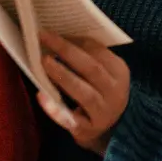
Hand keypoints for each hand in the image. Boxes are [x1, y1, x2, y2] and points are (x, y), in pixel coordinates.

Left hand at [37, 30, 129, 156]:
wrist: (114, 131)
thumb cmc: (103, 94)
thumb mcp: (106, 74)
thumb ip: (91, 58)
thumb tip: (63, 35)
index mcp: (119, 72)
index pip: (99, 51)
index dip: (77, 39)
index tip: (56, 29)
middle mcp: (115, 91)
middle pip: (91, 68)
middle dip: (66, 51)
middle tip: (43, 37)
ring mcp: (103, 112)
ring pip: (83, 92)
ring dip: (62, 75)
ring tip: (43, 61)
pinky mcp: (88, 130)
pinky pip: (70, 119)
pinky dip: (55, 108)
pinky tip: (41, 96)